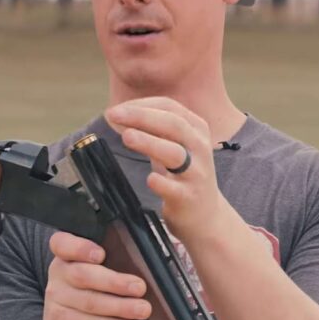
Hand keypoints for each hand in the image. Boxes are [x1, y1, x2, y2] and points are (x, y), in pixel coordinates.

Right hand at [38, 231, 151, 319]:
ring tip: (143, 309)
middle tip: (140, 288)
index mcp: (66, 255)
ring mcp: (56, 298)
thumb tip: (147, 268)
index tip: (101, 255)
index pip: (62, 243)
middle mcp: (58, 273)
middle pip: (83, 275)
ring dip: (120, 306)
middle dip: (115, 282)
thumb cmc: (89, 294)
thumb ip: (112, 265)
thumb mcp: (94, 275)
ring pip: (90, 301)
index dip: (80, 248)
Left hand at [105, 97, 233, 244]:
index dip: (140, 105)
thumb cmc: (183, 174)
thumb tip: (118, 114)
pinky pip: (175, 188)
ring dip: (149, 142)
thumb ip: (152, 129)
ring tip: (127, 137)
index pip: (168, 107)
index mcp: (196, 128)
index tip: (116, 109)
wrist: (206, 214)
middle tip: (113, 115)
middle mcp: (200, 146)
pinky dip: (162, 182)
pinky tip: (149, 179)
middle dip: (141, 116)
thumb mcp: (174, 144)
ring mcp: (196, 172)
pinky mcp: (189, 197)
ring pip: (174, 153)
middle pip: (173, 124)